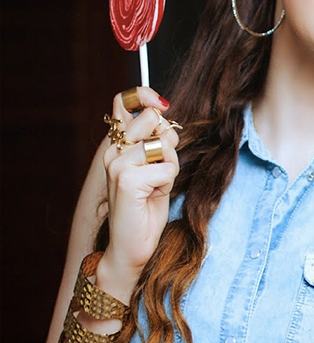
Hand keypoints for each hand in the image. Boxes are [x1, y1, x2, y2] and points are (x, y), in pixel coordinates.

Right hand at [100, 87, 179, 291]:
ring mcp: (116, 163)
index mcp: (117, 145)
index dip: (146, 96)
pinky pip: (166, 167)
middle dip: (169, 143)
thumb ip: (156, 142)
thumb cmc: (147, 209)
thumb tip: (165, 113)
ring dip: (170, 168)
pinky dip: (168, 182)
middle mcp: (112, 150)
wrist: (133, 246)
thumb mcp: (155, 168)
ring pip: (164, 145)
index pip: (124, 101)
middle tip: (161, 170)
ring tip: (156, 187)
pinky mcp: (127, 178)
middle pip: (154, 119)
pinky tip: (153, 196)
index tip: (162, 102)